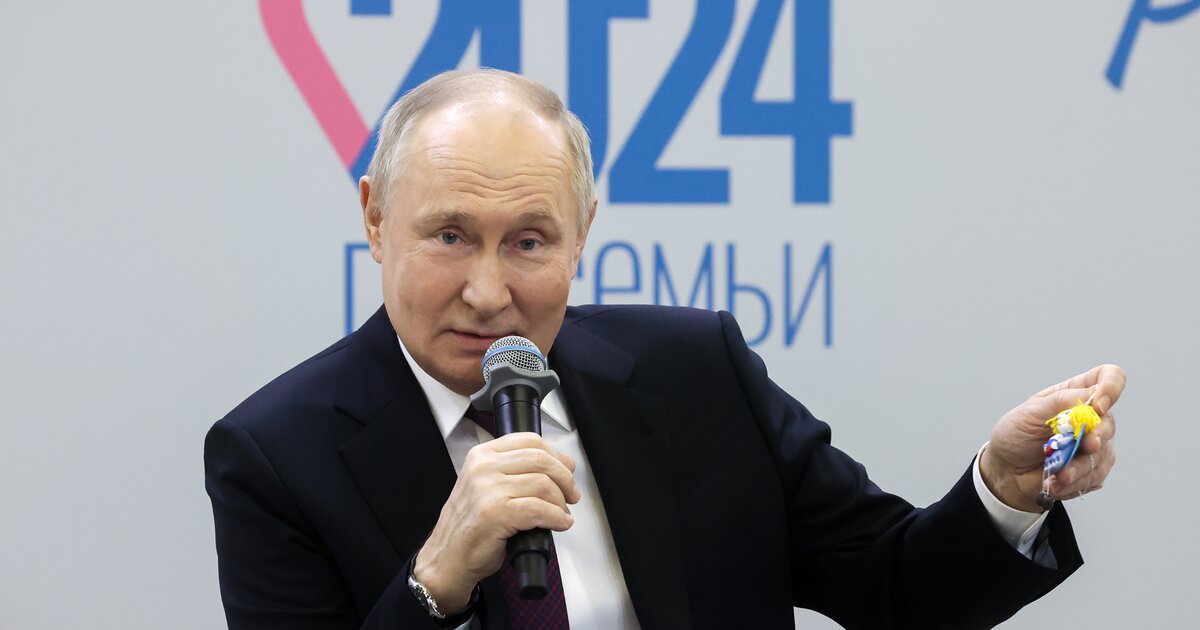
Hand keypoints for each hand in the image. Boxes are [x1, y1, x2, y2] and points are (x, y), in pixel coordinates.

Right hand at [413, 433, 580, 611]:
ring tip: (560, 514)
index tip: (566, 472)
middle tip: (571, 496)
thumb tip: (566, 462)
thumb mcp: (493, 487)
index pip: (531, 440)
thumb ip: (525, 471)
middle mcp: (483, 467)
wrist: (447, 558)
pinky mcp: (495, 513)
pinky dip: (556, 518)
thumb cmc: (471, 525)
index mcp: (482, 455)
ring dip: (560, 503)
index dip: (556, 456)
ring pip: (543, 484)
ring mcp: (487, 489)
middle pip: (541, 459)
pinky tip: (559, 524)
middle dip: (565, 479)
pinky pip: (539, 510)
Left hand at [980, 364, 1124, 512]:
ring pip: (1102, 455)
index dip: (1111, 387)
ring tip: (1055, 474)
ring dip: (1077, 467)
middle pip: (1108, 423)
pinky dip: (1073, 481)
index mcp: (1075, 394)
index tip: (1098, 406)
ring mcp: (1095, 444)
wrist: (1007, 470)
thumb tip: (1091, 396)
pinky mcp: (1093, 469)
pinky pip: (1094, 476)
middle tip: (1082, 447)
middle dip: (1095, 438)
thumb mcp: (1030, 413)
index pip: (1109, 378)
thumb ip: (1060, 402)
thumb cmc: (1016, 435)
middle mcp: (1091, 417)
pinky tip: (1054, 482)